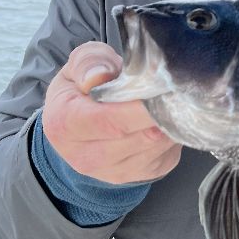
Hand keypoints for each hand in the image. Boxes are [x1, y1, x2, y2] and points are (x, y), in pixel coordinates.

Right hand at [42, 41, 180, 183]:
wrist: (78, 124)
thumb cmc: (81, 88)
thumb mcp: (79, 63)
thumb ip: (89, 62)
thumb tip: (100, 76)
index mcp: (64, 124)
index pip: (109, 121)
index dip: (140, 108)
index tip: (162, 89)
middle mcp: (85, 156)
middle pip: (138, 137)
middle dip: (161, 113)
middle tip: (174, 89)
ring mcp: (113, 172)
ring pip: (157, 148)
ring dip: (169, 123)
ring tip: (166, 101)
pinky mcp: (137, 176)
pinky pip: (166, 156)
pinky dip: (171, 136)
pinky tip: (162, 120)